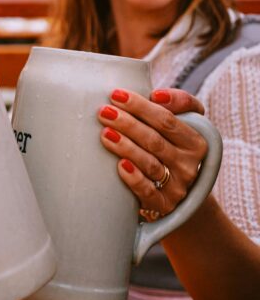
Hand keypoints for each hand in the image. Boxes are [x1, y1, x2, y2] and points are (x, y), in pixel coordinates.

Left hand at [97, 88, 207, 218]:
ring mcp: (178, 186)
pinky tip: (120, 165)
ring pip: (150, 164)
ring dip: (126, 147)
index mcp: (196, 142)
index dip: (141, 106)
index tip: (116, 95)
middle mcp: (190, 165)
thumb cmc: (170, 146)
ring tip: (105, 133)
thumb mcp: (183, 124)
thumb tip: (157, 95)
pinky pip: (148, 192)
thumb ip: (179, 103)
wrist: (176, 189)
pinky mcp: (165, 205)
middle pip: (155, 140)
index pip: (167, 120)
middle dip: (128, 124)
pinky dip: (134, 178)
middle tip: (103, 112)